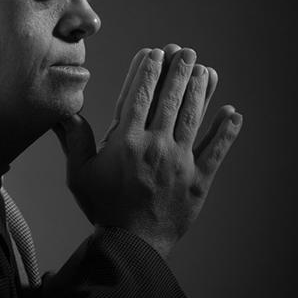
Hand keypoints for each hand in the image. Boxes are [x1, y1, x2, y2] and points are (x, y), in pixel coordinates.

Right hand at [54, 45, 242, 257]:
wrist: (131, 246)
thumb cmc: (103, 208)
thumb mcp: (79, 173)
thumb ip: (75, 139)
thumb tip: (63, 112)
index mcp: (127, 141)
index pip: (139, 95)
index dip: (148, 70)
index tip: (155, 52)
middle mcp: (156, 146)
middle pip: (170, 99)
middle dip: (179, 71)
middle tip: (186, 51)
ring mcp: (180, 163)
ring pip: (193, 117)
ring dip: (200, 91)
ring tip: (205, 69)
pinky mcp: (199, 181)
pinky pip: (216, 151)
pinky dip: (226, 131)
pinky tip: (233, 112)